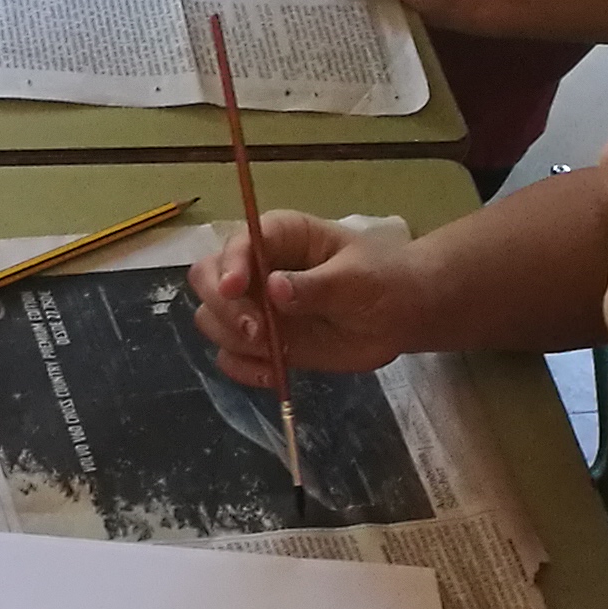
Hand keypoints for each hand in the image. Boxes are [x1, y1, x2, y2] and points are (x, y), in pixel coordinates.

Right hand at [184, 208, 416, 378]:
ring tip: (275, 349)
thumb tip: (274, 289)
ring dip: (232, 339)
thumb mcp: (358, 280)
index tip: (235, 289)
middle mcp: (256, 268)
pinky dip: (244, 368)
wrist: (401, 317)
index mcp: (279, 236)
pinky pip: (231, 357)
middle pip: (206, 279)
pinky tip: (274, 371)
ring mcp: (255, 307)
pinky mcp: (261, 343)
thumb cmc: (384, 282)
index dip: (230, 264)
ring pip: (211, 319)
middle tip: (257, 331)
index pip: (237, 244)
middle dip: (224, 307)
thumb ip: (317, 285)